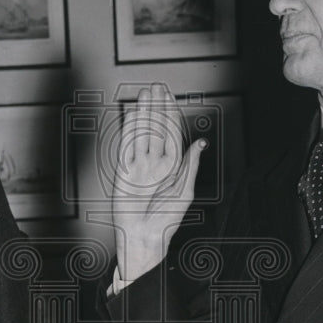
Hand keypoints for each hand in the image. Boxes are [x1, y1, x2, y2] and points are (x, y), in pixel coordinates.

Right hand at [112, 84, 205, 280]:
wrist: (143, 236)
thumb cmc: (166, 220)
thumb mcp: (185, 191)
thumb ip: (190, 165)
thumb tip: (200, 142)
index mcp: (173, 166)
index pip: (172, 134)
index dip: (171, 114)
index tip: (169, 96)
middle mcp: (156, 163)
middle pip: (156, 128)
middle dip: (157, 107)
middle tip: (157, 86)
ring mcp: (139, 165)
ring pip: (142, 133)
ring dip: (143, 113)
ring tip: (144, 93)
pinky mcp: (123, 170)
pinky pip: (126, 144)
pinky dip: (128, 128)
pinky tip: (131, 113)